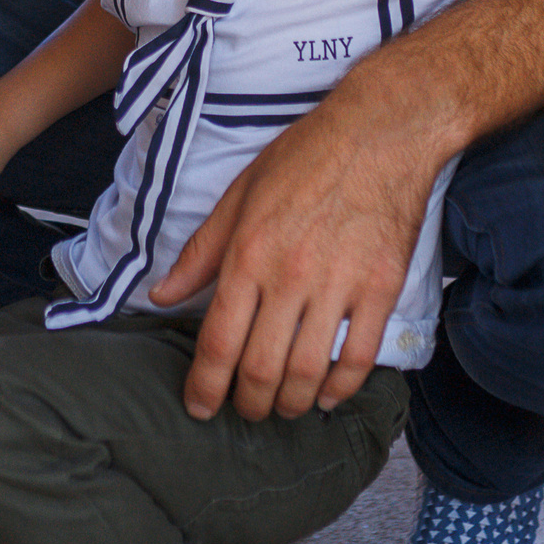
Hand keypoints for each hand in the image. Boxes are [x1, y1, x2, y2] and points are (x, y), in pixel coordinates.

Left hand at [148, 97, 437, 422]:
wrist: (380, 133)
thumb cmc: (303, 157)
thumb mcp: (238, 196)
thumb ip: (200, 253)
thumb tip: (162, 294)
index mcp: (248, 255)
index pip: (218, 342)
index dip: (204, 386)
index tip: (199, 407)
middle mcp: (290, 277)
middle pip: (261, 369)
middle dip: (247, 404)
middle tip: (244, 411)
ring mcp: (340, 285)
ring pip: (308, 373)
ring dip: (291, 403)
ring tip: (282, 407)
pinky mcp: (382, 288)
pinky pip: (359, 357)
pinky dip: (341, 389)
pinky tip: (328, 396)